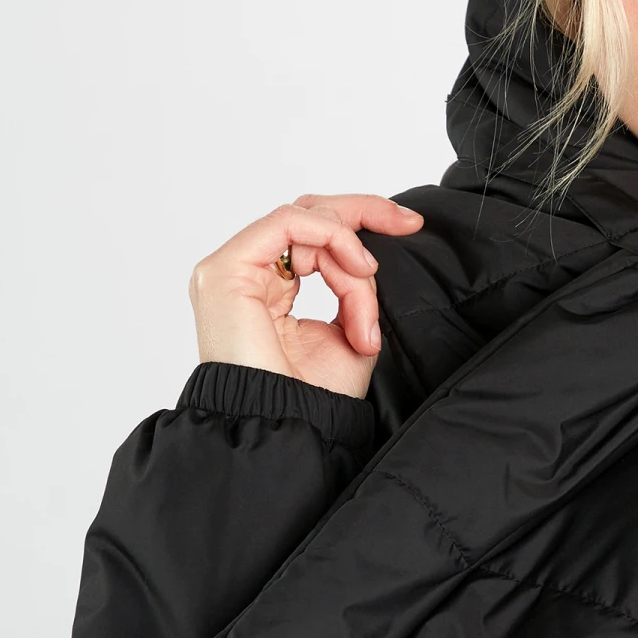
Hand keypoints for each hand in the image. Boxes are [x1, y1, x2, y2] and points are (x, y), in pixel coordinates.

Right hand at [189, 193, 422, 398]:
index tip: (411, 226)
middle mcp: (251, 273)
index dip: (363, 222)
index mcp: (273, 287)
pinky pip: (287, 223)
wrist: (290, 426)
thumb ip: (355, 289)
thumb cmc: (315, 395)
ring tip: (364, 310)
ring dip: (351, 260)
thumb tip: (365, 260)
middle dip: (363, 212)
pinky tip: (357, 267)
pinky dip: (330, 237)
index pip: (316, 236)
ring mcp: (235, 269)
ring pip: (307, 225)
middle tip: (407, 223)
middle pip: (308, 214)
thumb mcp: (353, 331)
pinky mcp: (226, 268)